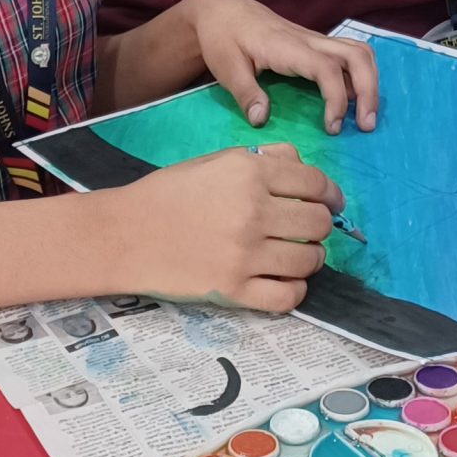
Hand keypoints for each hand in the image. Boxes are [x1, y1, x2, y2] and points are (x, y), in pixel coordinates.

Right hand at [104, 143, 340, 311]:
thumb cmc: (168, 194)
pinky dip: (295, 291)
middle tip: (308, 231)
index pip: (315, 183)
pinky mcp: (234, 289)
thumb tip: (301, 166)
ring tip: (296, 257)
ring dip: (310, 258)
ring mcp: (246, 253)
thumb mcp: (215, 162)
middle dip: (321, 227)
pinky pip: (288, 296)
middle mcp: (253, 210)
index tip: (330, 203)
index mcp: (249, 172)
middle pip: (318, 223)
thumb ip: (262, 160)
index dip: (330, 194)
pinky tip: (285, 282)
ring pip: (310, 260)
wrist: (125, 234)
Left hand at [189, 0, 377, 133]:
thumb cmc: (222, 38)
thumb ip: (245, 93)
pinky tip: (353, 100)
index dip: (337, 98)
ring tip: (365, 116)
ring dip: (370, 81)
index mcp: (287, 47)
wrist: (221, 10)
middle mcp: (308, 40)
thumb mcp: (225, 67)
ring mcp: (314, 40)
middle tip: (365, 126)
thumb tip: (262, 120)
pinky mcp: (314, 43)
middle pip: (357, 55)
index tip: (332, 127)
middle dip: (369, 90)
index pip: (327, 68)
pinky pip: (349, 53)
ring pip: (359, 51)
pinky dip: (360, 75)